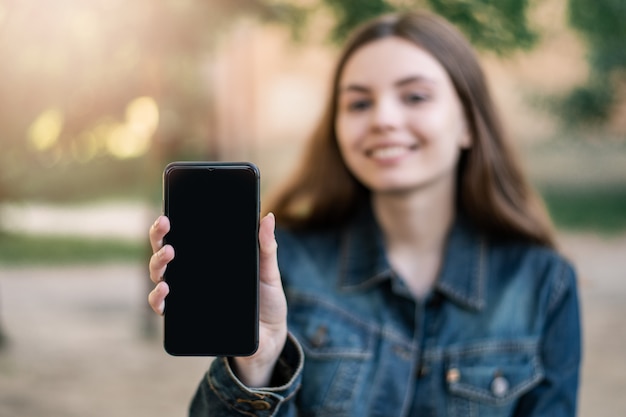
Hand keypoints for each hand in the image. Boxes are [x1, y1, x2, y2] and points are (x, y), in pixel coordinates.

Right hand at [147, 213, 287, 386]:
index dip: (171, 223)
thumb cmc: (267, 300)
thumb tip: (267, 217)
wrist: (270, 336)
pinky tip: (164, 290)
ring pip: (159, 275)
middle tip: (166, 226)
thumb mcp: (269, 271)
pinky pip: (163, 307)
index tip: (169, 212)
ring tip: (169, 254)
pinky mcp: (186, 318)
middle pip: (166, 251)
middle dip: (159, 236)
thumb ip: (266, 246)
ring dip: (157, 263)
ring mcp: (187, 295)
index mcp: (209, 258)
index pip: (185, 236)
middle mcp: (192, 274)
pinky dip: (157, 298)